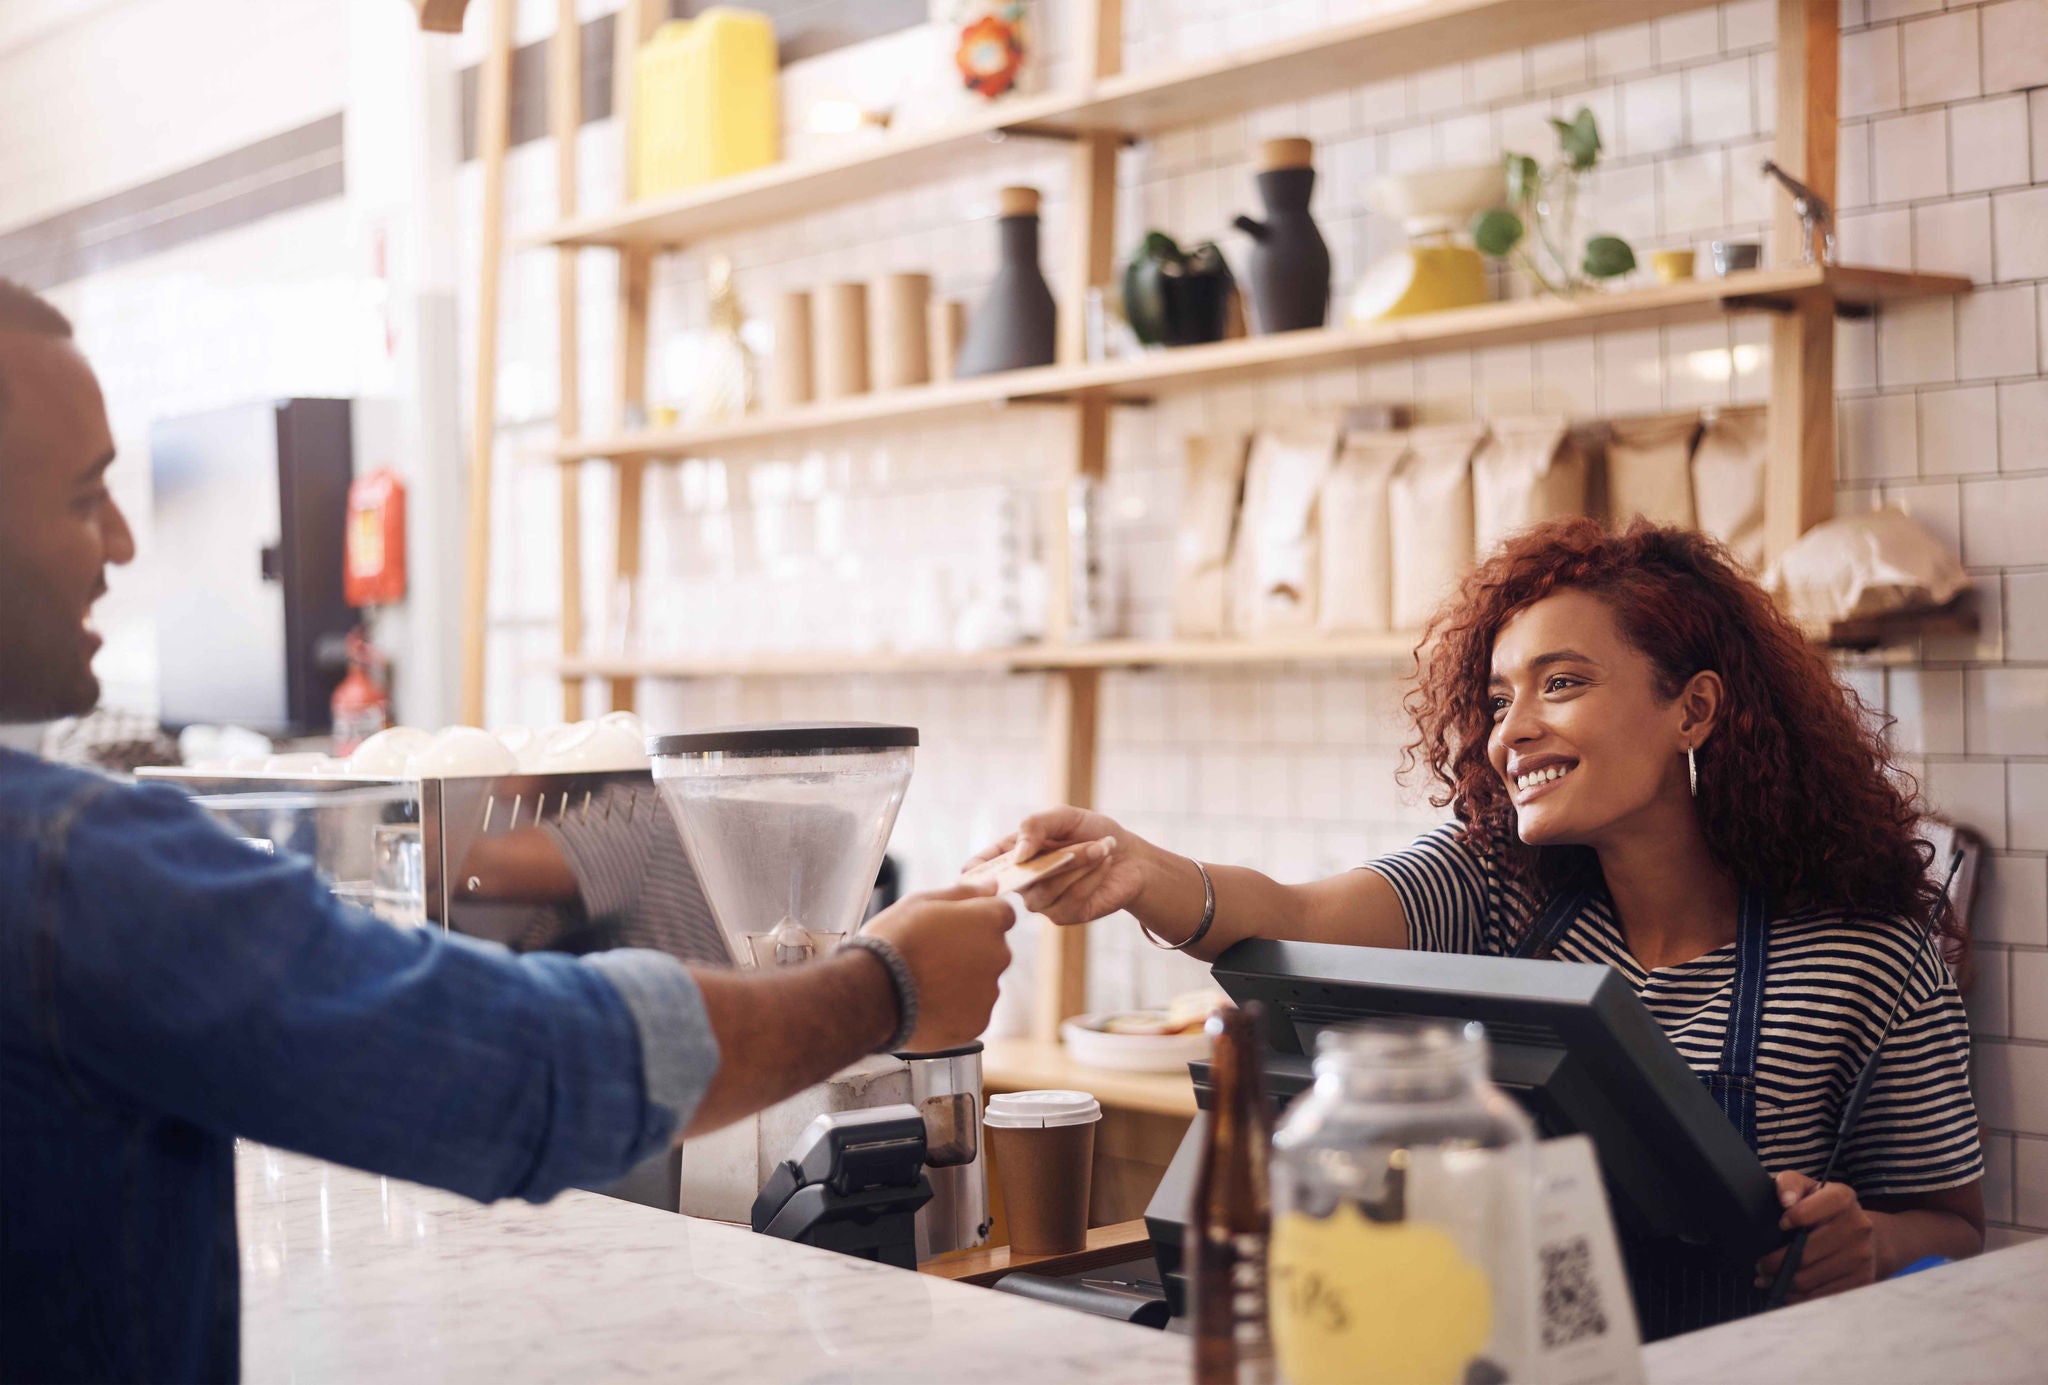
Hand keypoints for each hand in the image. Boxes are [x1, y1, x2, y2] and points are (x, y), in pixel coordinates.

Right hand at [860, 883, 1017, 1051]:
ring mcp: (989, 992)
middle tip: (932, 956)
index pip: (1002, 914)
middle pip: (993, 950)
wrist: (872, 993)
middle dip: (971, 952)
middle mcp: (998, 956)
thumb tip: (991, 885)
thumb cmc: (893, 941)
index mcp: (988, 921)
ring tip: (925, 983)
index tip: (954, 928)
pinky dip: (955, 1010)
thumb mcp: (922, 902)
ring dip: (962, 982)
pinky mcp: (977, 1022)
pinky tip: (927, 1004)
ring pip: (982, 983)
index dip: (977, 919)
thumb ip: (964, 893)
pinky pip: (971, 1012)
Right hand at [964, 806, 1149, 925]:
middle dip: (1055, 857)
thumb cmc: (1093, 832)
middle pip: (1021, 877)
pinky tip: (1104, 864)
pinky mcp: (1065, 916)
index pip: (986, 867)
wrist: (1130, 857)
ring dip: (1078, 865)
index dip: (975, 872)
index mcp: (1016, 855)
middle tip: (1084, 842)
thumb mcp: (1063, 818)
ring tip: (1102, 848)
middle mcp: (1024, 882)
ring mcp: (1042, 902)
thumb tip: (1017, 854)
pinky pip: (1070, 899)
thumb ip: (1035, 826)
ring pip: (1046, 889)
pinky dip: (1090, 878)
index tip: (969, 874)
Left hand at [1755, 1171, 1880, 1302]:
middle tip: (1760, 1265)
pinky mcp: (1862, 1281)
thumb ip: (1789, 1184)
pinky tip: (1787, 1290)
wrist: (1862, 1234)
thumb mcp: (1807, 1188)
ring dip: (1782, 1282)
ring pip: (1809, 1279)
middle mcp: (1858, 1227)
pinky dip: (1799, 1297)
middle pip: (1804, 1254)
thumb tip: (1786, 1200)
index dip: (1792, 1218)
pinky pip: (1822, 1296)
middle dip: (1773, 1262)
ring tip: (1768, 1277)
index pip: (1810, 1210)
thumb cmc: (1823, 1209)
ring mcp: (1862, 1257)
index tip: (1780, 1224)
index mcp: (1843, 1198)